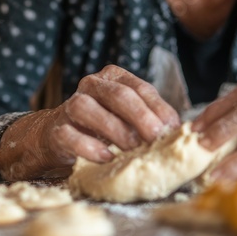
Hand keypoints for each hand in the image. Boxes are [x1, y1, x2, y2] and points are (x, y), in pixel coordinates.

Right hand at [0, 65, 180, 179]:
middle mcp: (91, 85)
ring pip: (89, 109)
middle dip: (141, 117)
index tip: (173, 130)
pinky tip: (106, 157)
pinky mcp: (56, 129)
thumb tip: (180, 133)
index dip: (159, 109)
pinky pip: (70, 135)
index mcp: (114, 78)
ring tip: (132, 150)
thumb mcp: (129, 119)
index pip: (141, 88)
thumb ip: (151, 120)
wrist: (59, 138)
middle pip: (118, 95)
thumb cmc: (104, 127)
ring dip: (115, 130)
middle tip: (156, 138)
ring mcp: (70, 105)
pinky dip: (89, 147)